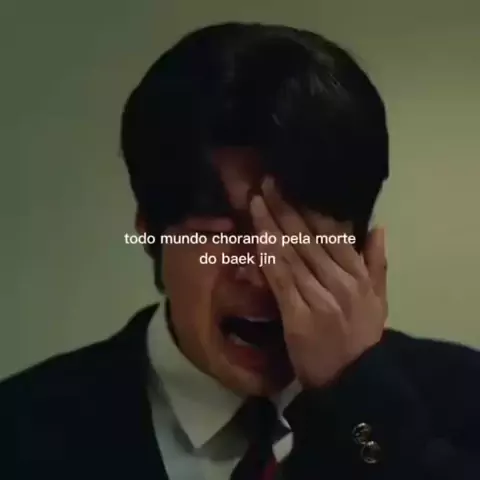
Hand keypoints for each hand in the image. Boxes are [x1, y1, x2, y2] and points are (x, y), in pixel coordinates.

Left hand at [249, 177, 387, 387]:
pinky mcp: (298, 315)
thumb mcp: (380, 299)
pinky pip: (281, 280)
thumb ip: (378, 262)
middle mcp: (339, 280)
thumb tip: (377, 225)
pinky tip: (257, 237)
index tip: (291, 187)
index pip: (332, 233)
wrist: (353, 379)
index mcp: (358, 274)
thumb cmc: (362, 337)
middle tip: (267, 183)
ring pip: (292, 254)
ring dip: (271, 226)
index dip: (309, 208)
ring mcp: (318, 297)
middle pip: (307, 238)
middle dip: (285, 208)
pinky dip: (269, 257)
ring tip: (255, 201)